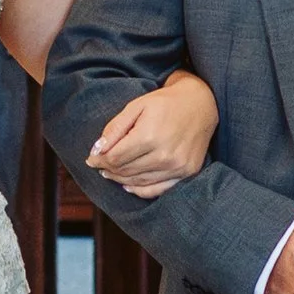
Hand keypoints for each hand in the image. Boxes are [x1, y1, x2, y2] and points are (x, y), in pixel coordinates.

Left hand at [85, 68, 216, 198]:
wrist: (201, 103)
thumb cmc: (165, 103)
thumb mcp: (136, 106)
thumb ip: (115, 129)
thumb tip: (96, 151)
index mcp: (149, 135)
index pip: (115, 157)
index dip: (99, 160)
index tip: (91, 159)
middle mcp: (165, 154)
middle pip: (126, 171)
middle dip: (109, 170)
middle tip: (100, 166)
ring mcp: (178, 166)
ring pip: (139, 182)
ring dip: (121, 180)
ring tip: (111, 174)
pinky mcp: (187, 172)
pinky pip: (158, 190)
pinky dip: (140, 190)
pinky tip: (128, 185)